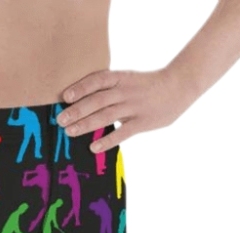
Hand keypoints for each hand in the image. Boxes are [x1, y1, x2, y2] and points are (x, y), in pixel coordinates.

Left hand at [56, 69, 189, 152]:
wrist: (179, 86)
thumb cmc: (147, 86)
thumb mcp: (128, 80)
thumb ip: (110, 88)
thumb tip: (84, 101)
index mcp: (121, 78)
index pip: (97, 80)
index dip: (81, 87)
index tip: (65, 97)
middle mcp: (125, 91)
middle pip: (98, 100)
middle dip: (77, 110)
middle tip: (60, 120)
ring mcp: (134, 106)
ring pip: (106, 115)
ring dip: (86, 124)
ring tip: (70, 132)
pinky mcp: (143, 122)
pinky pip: (123, 132)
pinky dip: (107, 140)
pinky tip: (94, 147)